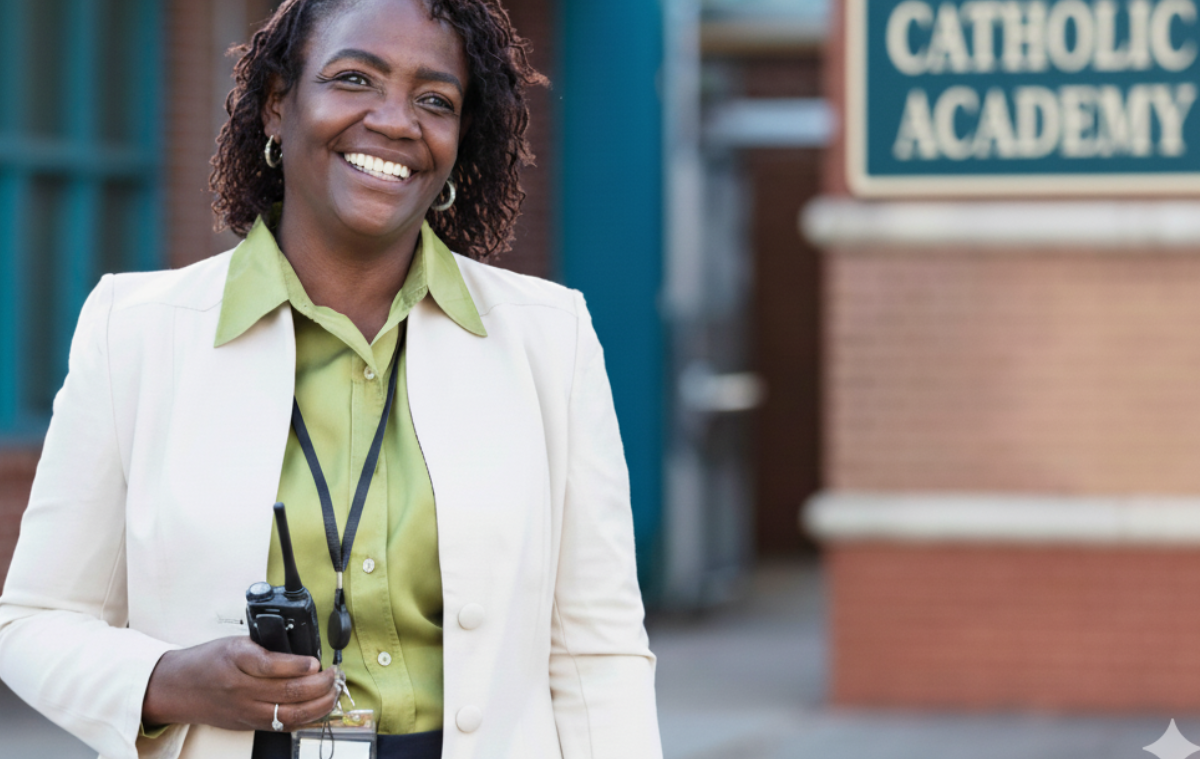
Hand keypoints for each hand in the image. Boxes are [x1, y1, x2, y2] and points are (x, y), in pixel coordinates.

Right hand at [141, 637, 338, 731]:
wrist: (176, 688)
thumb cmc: (206, 661)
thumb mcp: (235, 643)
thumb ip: (266, 648)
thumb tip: (304, 655)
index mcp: (237, 660)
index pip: (272, 665)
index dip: (300, 665)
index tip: (317, 662)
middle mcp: (241, 688)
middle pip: (287, 692)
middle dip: (320, 685)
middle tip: (335, 675)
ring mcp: (245, 710)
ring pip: (289, 714)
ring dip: (319, 705)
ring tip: (334, 692)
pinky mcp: (247, 724)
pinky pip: (282, 725)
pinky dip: (305, 719)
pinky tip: (319, 709)